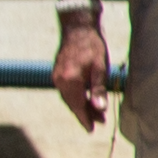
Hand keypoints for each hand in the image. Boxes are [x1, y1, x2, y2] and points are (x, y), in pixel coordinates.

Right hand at [49, 10, 113, 129]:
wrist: (77, 28)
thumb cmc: (92, 46)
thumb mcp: (100, 68)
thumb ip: (98, 90)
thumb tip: (100, 108)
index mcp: (70, 81)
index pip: (77, 106)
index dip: (85, 119)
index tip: (92, 129)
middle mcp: (60, 81)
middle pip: (72, 104)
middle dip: (85, 113)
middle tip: (101, 121)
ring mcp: (56, 77)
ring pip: (69, 98)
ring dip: (81, 105)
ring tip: (96, 111)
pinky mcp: (57, 73)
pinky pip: (66, 91)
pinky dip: (76, 97)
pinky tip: (86, 98)